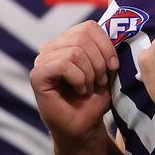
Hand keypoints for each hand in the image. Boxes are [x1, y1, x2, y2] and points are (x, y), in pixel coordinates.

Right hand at [31, 20, 117, 148]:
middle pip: (82, 37)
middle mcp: (52, 47)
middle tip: (99, 81)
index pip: (89, 27)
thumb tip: (117, 31)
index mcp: (67, 41)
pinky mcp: (37, 75)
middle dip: (98, 62)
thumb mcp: (106, 70)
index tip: (113, 67)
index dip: (106, 45)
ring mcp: (42, 60)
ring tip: (88, 88)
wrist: (84, 127)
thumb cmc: (93, 100)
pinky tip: (79, 91)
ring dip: (89, 74)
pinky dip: (78, 79)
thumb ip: (106, 50)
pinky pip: (63, 64)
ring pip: (74, 51)